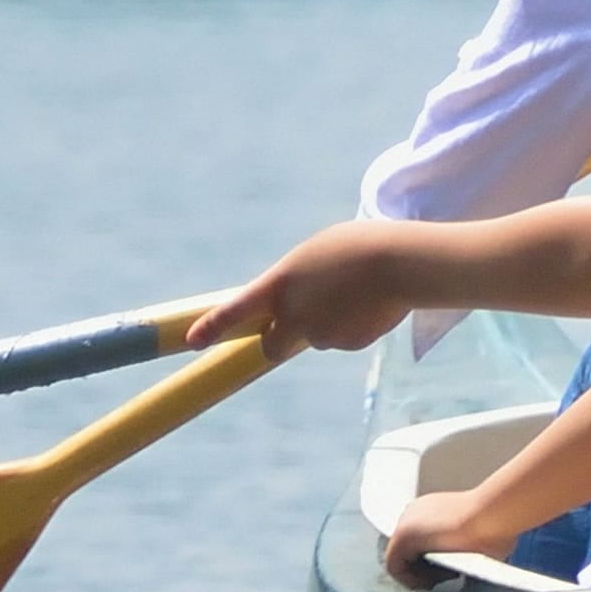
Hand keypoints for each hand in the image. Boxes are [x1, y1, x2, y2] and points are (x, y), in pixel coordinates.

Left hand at [192, 226, 431, 356]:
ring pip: (315, 337)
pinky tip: (369, 303)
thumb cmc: (356, 246)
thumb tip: (299, 311)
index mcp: (280, 283)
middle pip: (272, 345)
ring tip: (352, 294)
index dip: (212, 327)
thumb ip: (297, 282)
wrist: (399, 262)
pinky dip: (352, 326)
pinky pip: (344, 338)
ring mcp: (319, 333)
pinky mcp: (347, 343)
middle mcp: (293, 314)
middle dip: (278, 340)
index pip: (235, 311)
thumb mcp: (315, 255)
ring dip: (326, 325)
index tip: (191, 341)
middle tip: (294, 327)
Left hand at [376, 481, 506, 581]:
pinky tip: (433, 584)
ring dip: (421, 576)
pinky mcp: (401, 537)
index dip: (435, 563)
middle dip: (427, 570)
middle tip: (447, 580)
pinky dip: (411, 580)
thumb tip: (466, 565)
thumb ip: (465, 547)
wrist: (493, 512)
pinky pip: (395, 567)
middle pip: (410, 552)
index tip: (455, 571)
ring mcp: (406, 522)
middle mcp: (415, 511)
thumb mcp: (481, 535)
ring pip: (403, 560)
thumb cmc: (496, 524)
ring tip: (444, 582)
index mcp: (434, 507)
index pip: (424, 542)